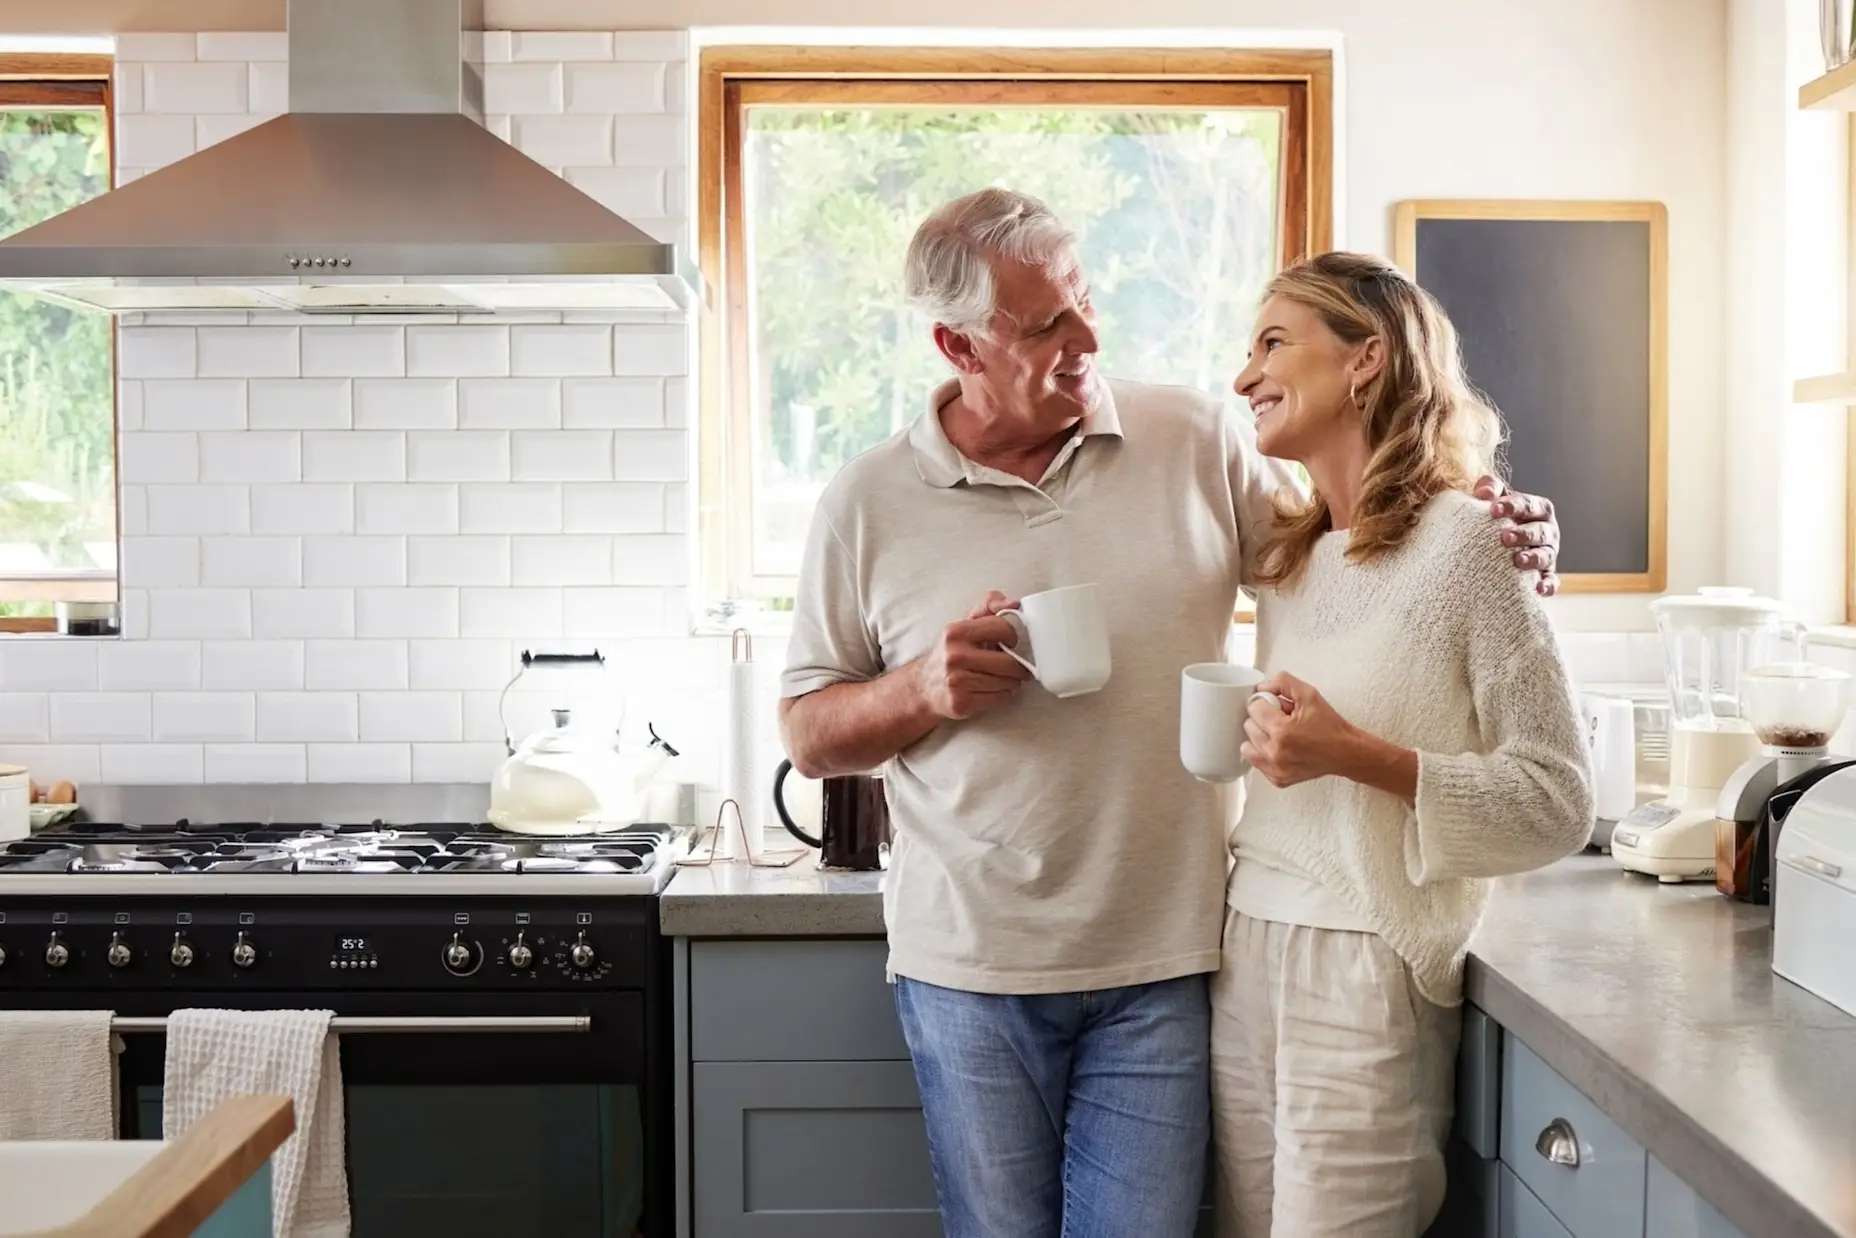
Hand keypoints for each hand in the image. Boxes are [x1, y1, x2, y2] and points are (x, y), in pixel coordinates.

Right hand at [912, 591, 1031, 720]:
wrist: (924, 687)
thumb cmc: (951, 653)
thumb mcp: (964, 624)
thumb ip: (989, 607)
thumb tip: (1014, 603)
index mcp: (956, 632)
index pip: (1002, 629)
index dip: (1011, 636)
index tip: (1009, 643)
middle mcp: (955, 656)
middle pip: (1009, 662)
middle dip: (1016, 666)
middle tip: (1014, 667)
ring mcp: (957, 681)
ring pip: (1007, 682)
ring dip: (1011, 682)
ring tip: (1000, 678)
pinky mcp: (962, 703)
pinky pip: (1000, 698)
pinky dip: (1002, 695)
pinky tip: (991, 690)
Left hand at [1240, 672, 1358, 788]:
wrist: (1346, 752)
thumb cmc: (1330, 725)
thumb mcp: (1309, 694)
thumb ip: (1283, 682)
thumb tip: (1261, 688)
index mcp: (1281, 730)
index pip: (1253, 708)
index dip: (1267, 703)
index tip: (1279, 707)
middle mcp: (1275, 752)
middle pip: (1249, 726)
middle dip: (1263, 720)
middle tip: (1283, 721)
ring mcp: (1275, 768)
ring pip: (1247, 746)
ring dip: (1260, 737)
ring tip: (1280, 735)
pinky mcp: (1278, 779)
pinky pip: (1257, 762)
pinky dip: (1264, 754)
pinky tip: (1281, 749)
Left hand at [1474, 476, 1559, 596]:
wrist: (1493, 545)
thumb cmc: (1495, 517)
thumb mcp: (1493, 499)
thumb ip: (1489, 488)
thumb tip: (1483, 493)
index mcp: (1538, 509)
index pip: (1529, 505)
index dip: (1513, 506)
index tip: (1493, 509)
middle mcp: (1547, 531)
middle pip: (1540, 531)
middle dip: (1524, 534)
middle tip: (1504, 537)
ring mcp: (1548, 554)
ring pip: (1546, 556)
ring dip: (1533, 558)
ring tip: (1517, 561)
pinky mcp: (1545, 575)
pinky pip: (1550, 581)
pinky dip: (1548, 585)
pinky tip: (1539, 590)